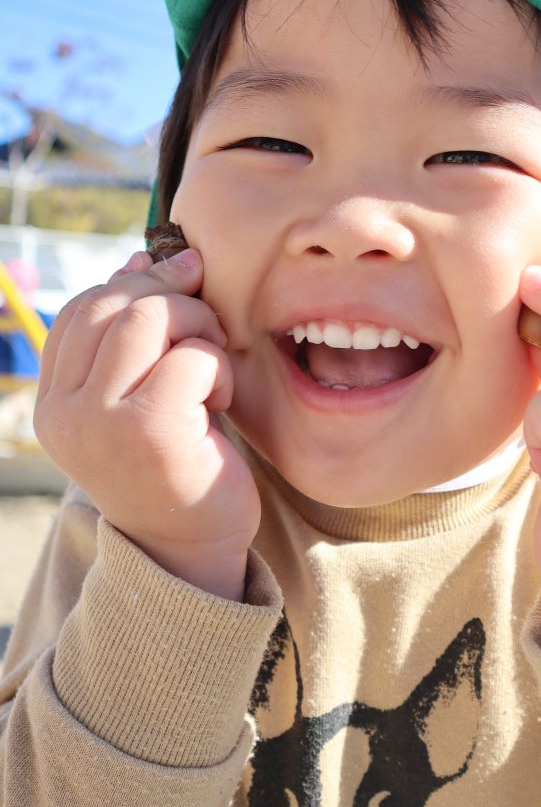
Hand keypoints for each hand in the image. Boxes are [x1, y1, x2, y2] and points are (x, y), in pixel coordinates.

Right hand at [34, 248, 258, 597]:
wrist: (192, 549)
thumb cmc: (177, 463)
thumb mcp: (139, 395)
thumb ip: (130, 337)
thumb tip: (144, 257)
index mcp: (54, 402)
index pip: (81, 310)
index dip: (133, 283)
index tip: (180, 285)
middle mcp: (65, 412)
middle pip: (113, 304)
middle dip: (172, 299)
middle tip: (208, 327)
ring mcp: (101, 423)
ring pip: (149, 319)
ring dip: (197, 328)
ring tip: (213, 367)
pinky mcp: (150, 433)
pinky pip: (191, 357)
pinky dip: (218, 367)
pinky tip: (220, 401)